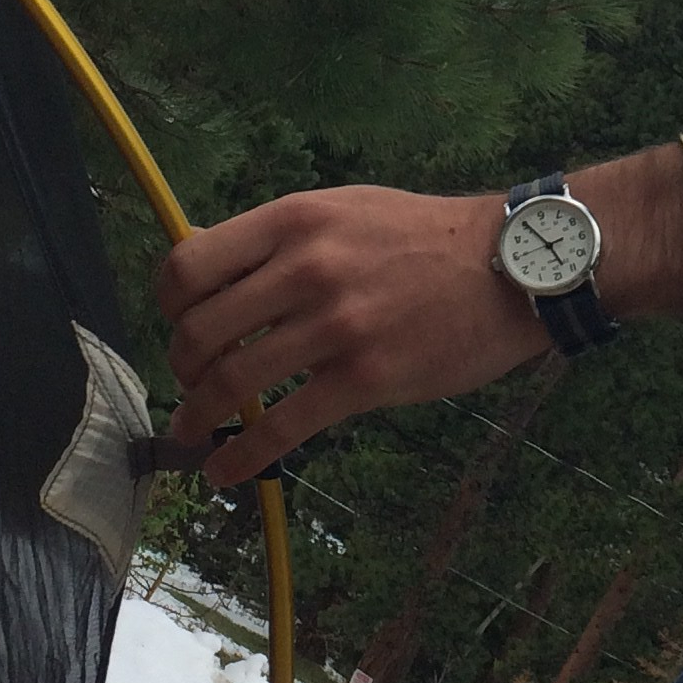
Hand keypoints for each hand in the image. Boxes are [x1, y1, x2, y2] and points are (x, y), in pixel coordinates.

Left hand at [155, 146, 682, 487]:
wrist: (514, 266)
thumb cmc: (430, 238)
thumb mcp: (347, 210)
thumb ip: (281, 237)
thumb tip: (210, 267)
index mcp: (295, 220)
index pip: (190, 264)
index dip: (168, 306)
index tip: (177, 328)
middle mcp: (306, 267)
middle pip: (200, 329)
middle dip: (182, 369)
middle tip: (192, 386)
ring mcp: (336, 325)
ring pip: (231, 382)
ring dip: (198, 418)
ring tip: (192, 436)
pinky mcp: (365, 378)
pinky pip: (281, 426)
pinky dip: (240, 458)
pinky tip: (227, 473)